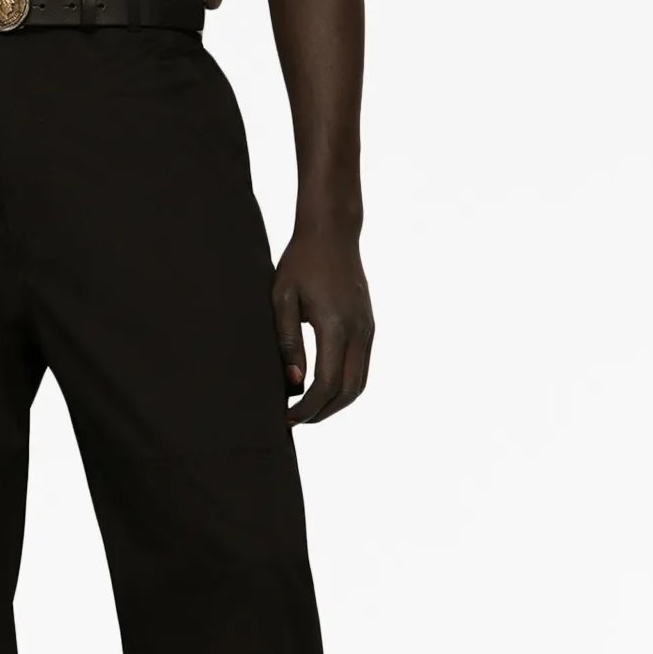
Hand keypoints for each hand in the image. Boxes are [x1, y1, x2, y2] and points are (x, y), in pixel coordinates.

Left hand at [273, 225, 374, 424]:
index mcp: (336, 325)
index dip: (307, 408)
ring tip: (308, 409)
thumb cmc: (300, 262)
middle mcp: (359, 331)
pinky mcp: (369, 326)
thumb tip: (294, 381)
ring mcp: (368, 329)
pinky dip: (345, 386)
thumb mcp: (282, 299)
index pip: (326, 383)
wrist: (332, 232)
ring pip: (360, 383)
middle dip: (323, 413)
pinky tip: (322, 387)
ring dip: (336, 403)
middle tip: (296, 420)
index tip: (286, 417)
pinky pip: (362, 367)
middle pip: (349, 392)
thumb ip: (288, 341)